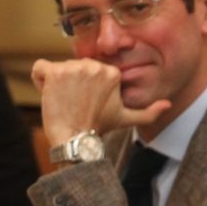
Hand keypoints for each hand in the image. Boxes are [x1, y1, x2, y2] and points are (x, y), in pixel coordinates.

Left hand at [32, 58, 168, 145]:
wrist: (74, 139)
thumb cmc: (99, 127)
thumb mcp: (127, 119)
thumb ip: (149, 111)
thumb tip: (168, 105)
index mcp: (111, 72)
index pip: (89, 69)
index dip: (84, 85)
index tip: (84, 102)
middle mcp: (94, 66)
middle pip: (73, 66)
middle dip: (70, 82)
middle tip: (73, 103)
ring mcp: (74, 68)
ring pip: (56, 68)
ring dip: (55, 83)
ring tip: (62, 101)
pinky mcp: (54, 73)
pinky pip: (39, 67)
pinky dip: (38, 78)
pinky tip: (46, 93)